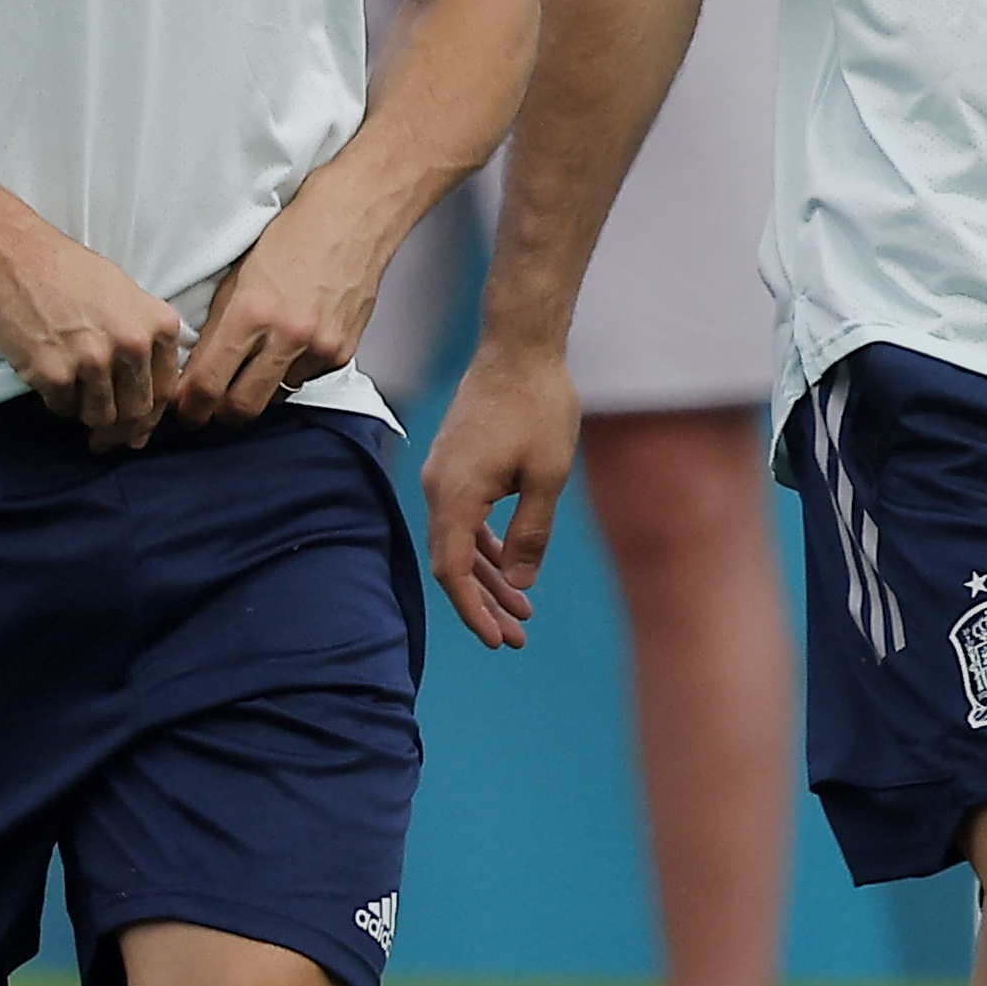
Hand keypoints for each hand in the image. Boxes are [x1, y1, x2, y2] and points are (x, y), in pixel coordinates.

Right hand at [0, 221, 187, 452]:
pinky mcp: (55, 375)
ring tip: (73, 395)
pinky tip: (49, 376)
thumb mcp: (127, 297)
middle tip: (105, 437)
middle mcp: (132, 345)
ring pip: (100, 418)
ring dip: (87, 415)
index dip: (150, 417)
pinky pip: (63, 409)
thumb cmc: (70, 274)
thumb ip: (145, 345)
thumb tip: (148, 410)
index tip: (136, 429)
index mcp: (157, 326)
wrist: (15, 258)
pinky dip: (57, 401)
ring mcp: (93, 362)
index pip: (164, 391)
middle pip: (136, 412)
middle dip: (121, 431)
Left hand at [171, 192, 390, 429]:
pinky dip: (292, 372)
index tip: (185, 410)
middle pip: (242, 407)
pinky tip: (291, 345)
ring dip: (259, 390)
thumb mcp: (239, 276)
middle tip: (209, 410)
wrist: (353, 218)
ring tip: (254, 366)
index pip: (210, 381)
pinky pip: (305, 380)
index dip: (191, 405)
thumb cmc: (292, 237)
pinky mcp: (342, 352)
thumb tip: (198, 367)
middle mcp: (286, 335)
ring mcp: (318, 347)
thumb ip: (219, 325)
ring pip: (275, 396)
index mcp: (251, 312)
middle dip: (220, 414)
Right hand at [417, 333, 583, 647]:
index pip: (452, 570)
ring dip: (487, 574)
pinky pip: (463, 516)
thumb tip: (518, 581)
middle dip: (483, 602)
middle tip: (516, 638)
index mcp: (455, 494)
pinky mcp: (455, 462)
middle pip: (452, 561)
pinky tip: (507, 560)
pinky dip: (484, 543)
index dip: (472, 610)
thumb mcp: (548, 477)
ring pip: (458, 540)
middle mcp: (438, 487)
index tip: (497, 640)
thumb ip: (531, 533)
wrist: (518, 346)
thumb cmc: (538, 406)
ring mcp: (444, 473)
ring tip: (522, 608)